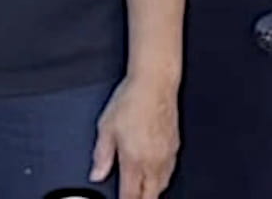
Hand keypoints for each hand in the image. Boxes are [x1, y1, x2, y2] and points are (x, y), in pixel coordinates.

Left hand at [91, 75, 177, 198]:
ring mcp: (166, 156)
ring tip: (141, 191)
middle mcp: (153, 161)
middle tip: (131, 196)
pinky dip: (160, 179)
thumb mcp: (106, 127)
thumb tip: (96, 174)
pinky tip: (153, 175)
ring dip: (151, 191)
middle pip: (150, 195)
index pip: (130, 194)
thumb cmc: (131, 100)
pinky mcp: (175, 148)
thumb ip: (101, 155)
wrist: (155, 84)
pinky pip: (170, 172)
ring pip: (162, 186)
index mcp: (134, 159)